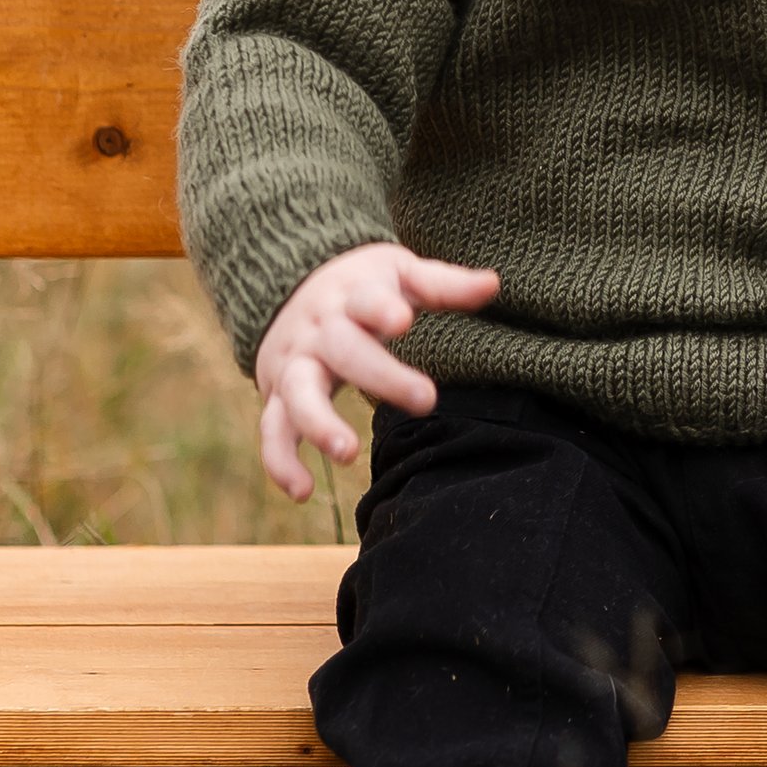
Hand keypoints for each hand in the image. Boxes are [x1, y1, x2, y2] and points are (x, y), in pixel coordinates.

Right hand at [252, 242, 498, 502]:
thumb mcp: (398, 274)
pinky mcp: (277, 396)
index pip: (364, 299)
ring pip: (297, 392)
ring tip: (348, 452)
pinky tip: (303, 491)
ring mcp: (294, 365)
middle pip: (342, 349)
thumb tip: (494, 285)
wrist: (289, 290)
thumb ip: (442, 285)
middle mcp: (318, 331)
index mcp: (351, 297)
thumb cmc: (362, 287)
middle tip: (427, 400)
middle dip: (381, 375)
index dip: (379, 310)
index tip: (402, 320)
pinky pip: (272, 430)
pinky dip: (280, 461)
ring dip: (318, 423)